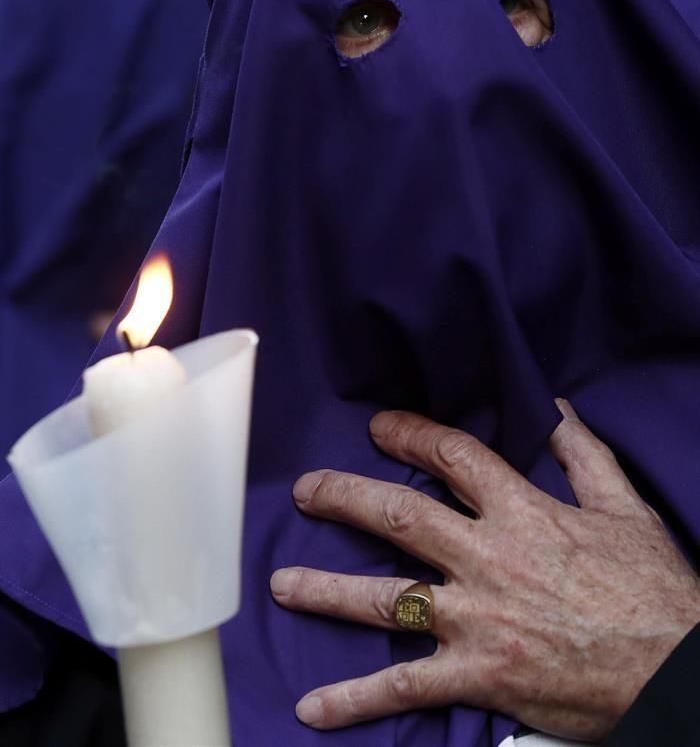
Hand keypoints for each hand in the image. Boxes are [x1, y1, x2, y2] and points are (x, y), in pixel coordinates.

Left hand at [270, 401, 699, 739]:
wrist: (677, 671)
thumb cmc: (652, 590)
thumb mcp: (624, 509)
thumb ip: (583, 453)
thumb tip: (555, 406)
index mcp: (523, 513)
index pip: (454, 457)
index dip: (411, 434)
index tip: (379, 426)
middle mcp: (488, 560)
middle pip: (400, 516)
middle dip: (346, 497)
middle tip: (306, 490)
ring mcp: (477, 620)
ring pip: (387, 598)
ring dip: (327, 589)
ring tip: (281, 584)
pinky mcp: (478, 676)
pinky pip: (406, 686)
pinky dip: (357, 700)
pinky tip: (314, 708)